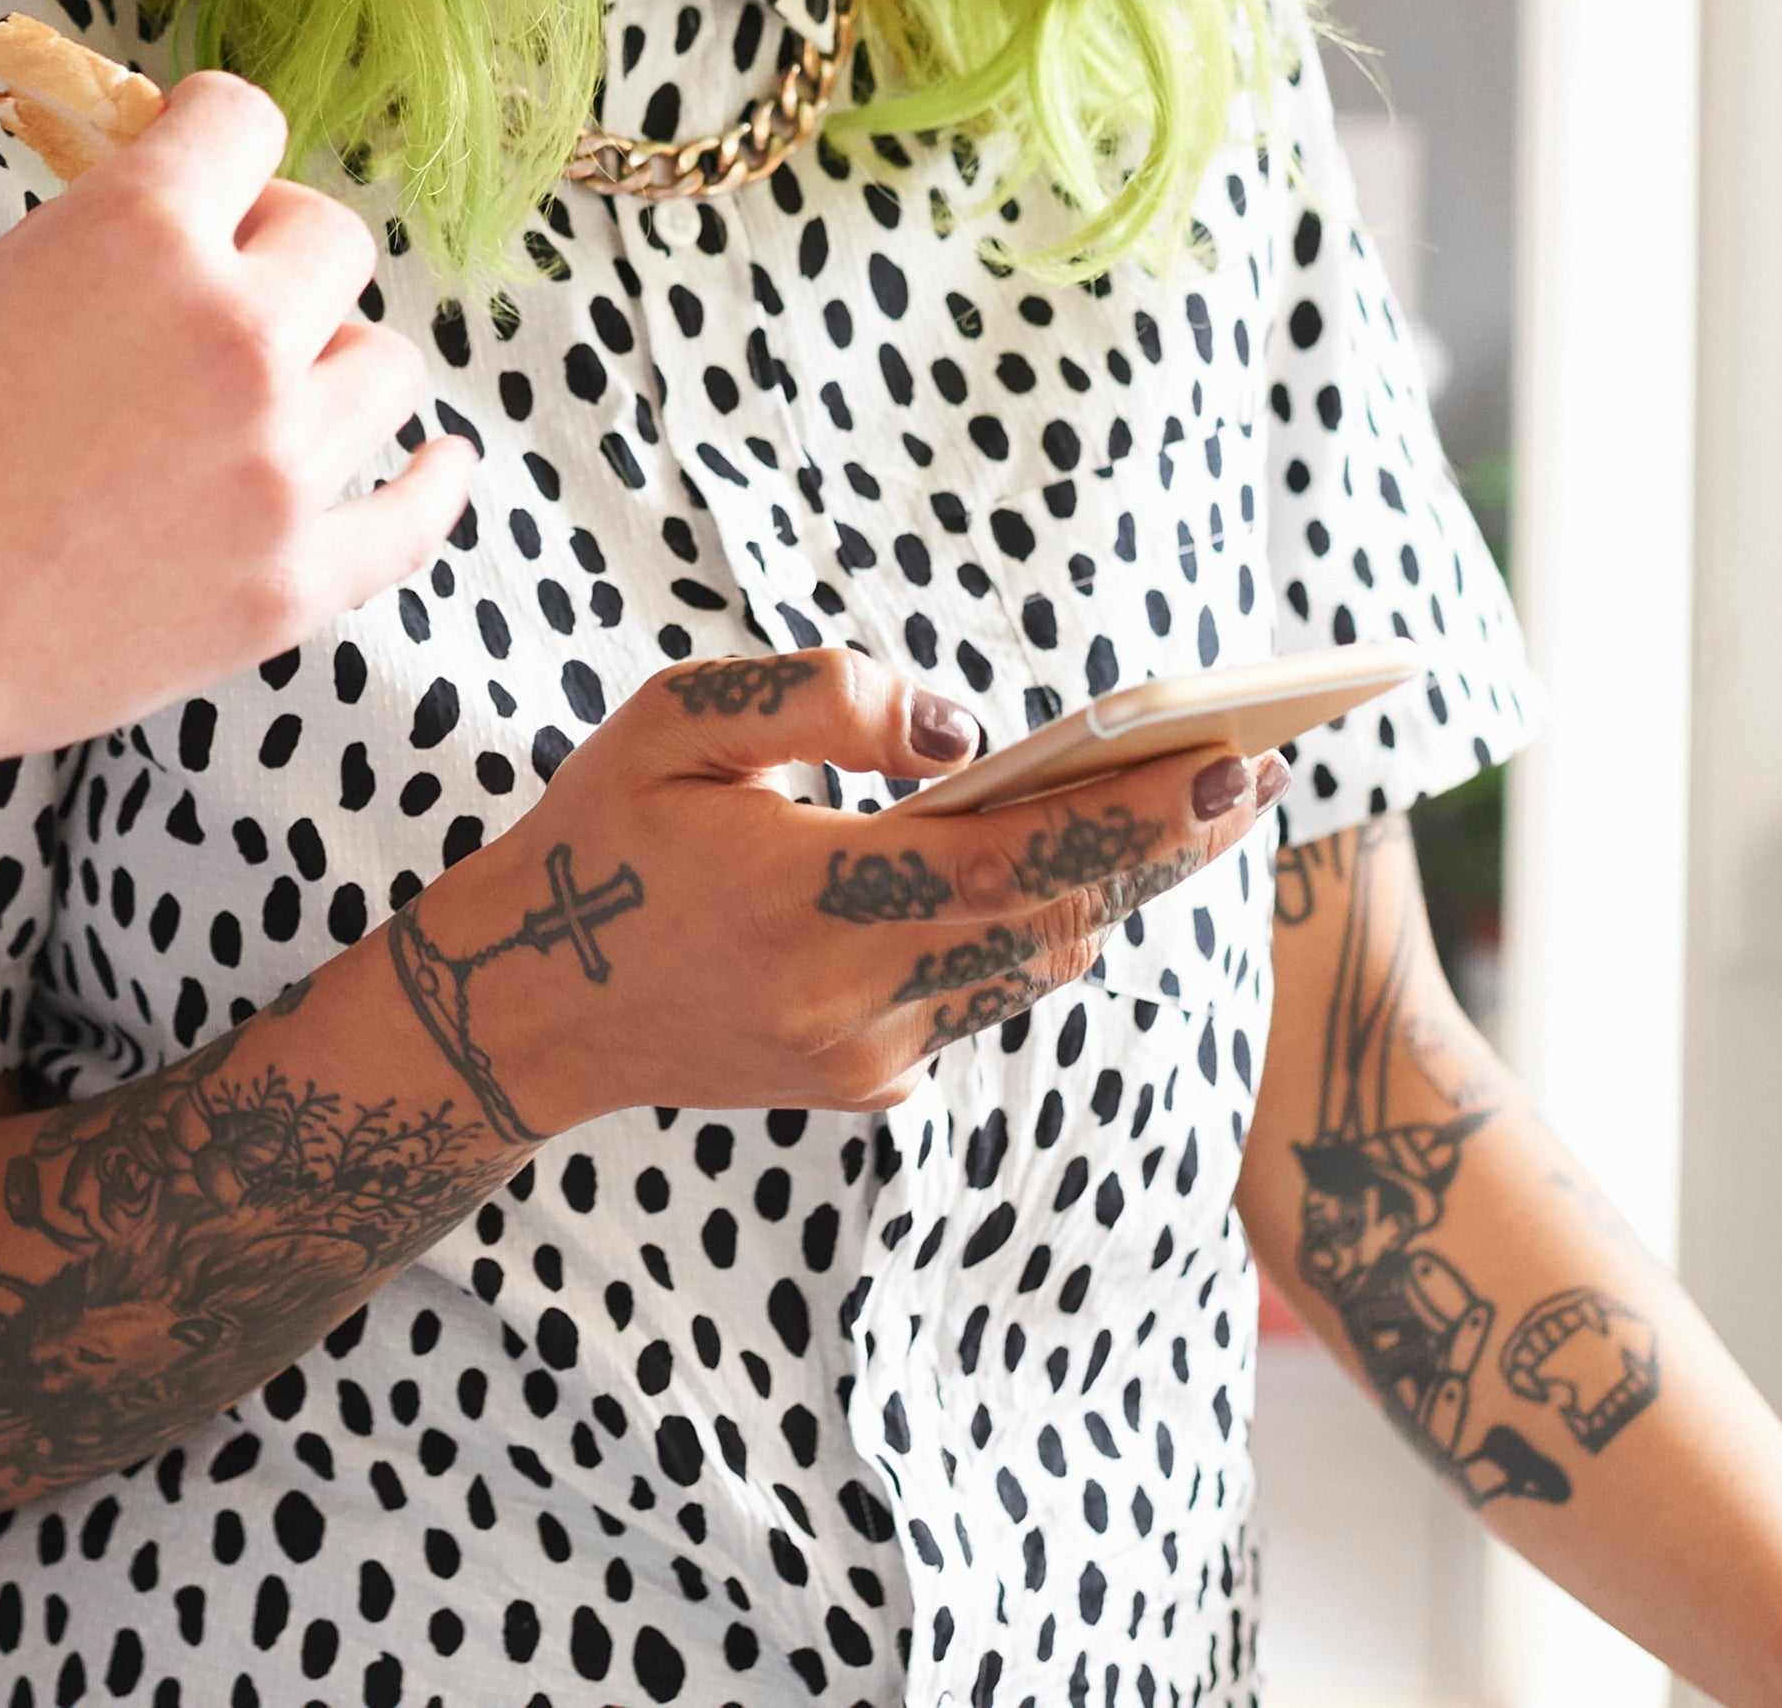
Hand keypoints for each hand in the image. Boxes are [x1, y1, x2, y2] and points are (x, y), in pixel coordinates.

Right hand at [0, 70, 474, 833]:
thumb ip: (94, 246)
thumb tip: (168, 221)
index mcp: (140, 235)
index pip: (246, 120)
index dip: (213, 141)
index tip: (201, 171)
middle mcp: (232, 335)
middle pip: (334, 241)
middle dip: (275, 252)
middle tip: (219, 295)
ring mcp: (275, 467)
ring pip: (383, 367)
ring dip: (329, 364)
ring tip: (272, 393)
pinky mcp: (291, 583)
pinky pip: (416, 519)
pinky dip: (432, 485)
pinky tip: (434, 464)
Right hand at [379, 649, 1282, 1138]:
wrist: (529, 1004)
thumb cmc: (602, 835)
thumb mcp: (675, 721)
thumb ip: (819, 699)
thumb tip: (961, 729)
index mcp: (803, 898)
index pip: (1012, 860)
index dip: (1132, 818)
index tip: (1228, 763)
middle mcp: (849, 997)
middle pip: (1055, 921)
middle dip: (1164, 846)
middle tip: (1252, 771)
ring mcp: (865, 1055)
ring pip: (1031, 968)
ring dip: (1106, 889)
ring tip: (1180, 805)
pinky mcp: (866, 1081)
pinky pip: (977, 996)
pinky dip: (1023, 928)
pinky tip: (1052, 869)